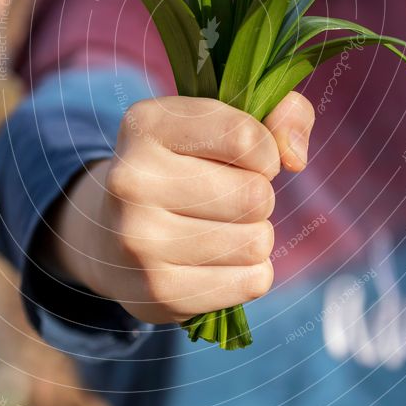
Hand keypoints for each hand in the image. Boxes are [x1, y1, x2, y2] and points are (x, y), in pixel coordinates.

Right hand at [50, 92, 314, 324]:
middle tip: (228, 196)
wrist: (110, 235)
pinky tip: (217, 261)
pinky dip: (249, 272)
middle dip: (258, 195)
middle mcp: (131, 180)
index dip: (265, 151)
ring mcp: (139, 241)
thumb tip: (295, 157)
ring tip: (221, 227)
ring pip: (257, 241)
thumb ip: (282, 113)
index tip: (246, 156)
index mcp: (146, 124)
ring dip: (255, 235)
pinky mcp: (158, 293)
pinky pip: (252, 282)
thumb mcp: (226, 119)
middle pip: (255, 195)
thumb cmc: (187, 166)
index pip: (245, 139)